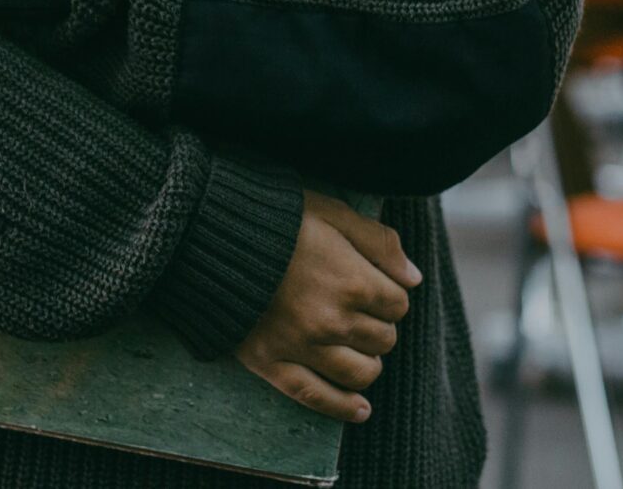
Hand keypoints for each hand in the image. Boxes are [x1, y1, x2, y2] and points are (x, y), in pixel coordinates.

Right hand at [235, 193, 418, 423]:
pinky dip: (343, 407)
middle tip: (360, 310)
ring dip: (367, 361)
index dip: (390, 293)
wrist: (209, 235)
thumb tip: (413, 277)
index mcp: (352, 281)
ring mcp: (302, 347)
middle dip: (378, 324)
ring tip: (357, 347)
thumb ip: (378, 242)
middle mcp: (333, 320)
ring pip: (361, 373)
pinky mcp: (272, 363)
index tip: (374, 284)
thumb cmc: (275, 217)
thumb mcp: (331, 211)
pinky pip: (317, 398)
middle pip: (383, 339)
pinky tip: (360, 410)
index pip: (398, 304)